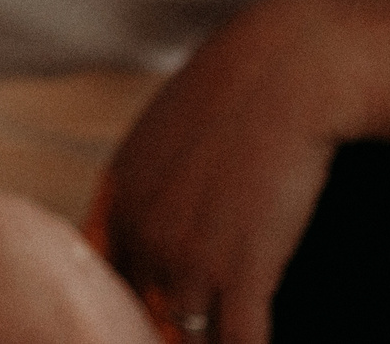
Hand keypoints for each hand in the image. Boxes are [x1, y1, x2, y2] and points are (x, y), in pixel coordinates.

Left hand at [97, 0, 359, 343]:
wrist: (287, 73)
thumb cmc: (237, 95)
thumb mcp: (163, 133)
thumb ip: (147, 185)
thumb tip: (151, 226)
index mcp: (118, 196)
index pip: (102, 277)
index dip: (128, 302)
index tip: (153, 308)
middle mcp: (141, 233)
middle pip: (143, 314)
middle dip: (170, 329)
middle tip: (190, 331)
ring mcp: (186, 258)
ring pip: (188, 338)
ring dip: (208, 340)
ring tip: (221, 337)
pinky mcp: (240, 274)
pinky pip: (238, 342)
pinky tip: (258, 342)